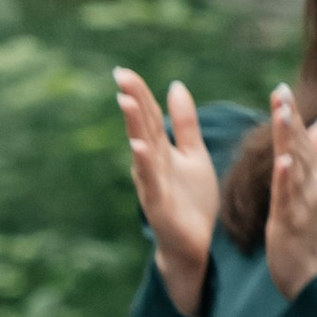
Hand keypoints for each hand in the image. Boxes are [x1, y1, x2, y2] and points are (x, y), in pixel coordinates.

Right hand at [113, 69, 218, 316]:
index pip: (148, 116)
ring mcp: (152, 185)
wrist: (196, 246)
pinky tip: (138, 146)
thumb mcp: (193, 155)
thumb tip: (175, 86)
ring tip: (126, 101)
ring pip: (141, 150)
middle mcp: (151, 164)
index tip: (124, 70)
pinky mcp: (158, 205)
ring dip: (133, 125)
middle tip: (120, 75)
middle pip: (141, 127)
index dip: (139, 93)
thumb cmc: (192, 202)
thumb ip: (184, 124)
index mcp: (161, 151)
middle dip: (132, 101)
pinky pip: (149, 181)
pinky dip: (143, 164)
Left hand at [265, 80, 316, 298]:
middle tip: (280, 90)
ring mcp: (303, 204)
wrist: (314, 279)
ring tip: (282, 112)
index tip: (281, 88)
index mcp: (314, 178)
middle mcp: (313, 186)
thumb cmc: (311, 235)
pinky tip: (282, 160)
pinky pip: (288, 197)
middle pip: (300, 146)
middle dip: (289, 118)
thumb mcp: (314, 191)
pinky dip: (287, 179)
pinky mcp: (290, 223)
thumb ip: (316, 157)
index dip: (293, 114)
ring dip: (289, 139)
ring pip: (296, 166)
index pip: (303, 140)